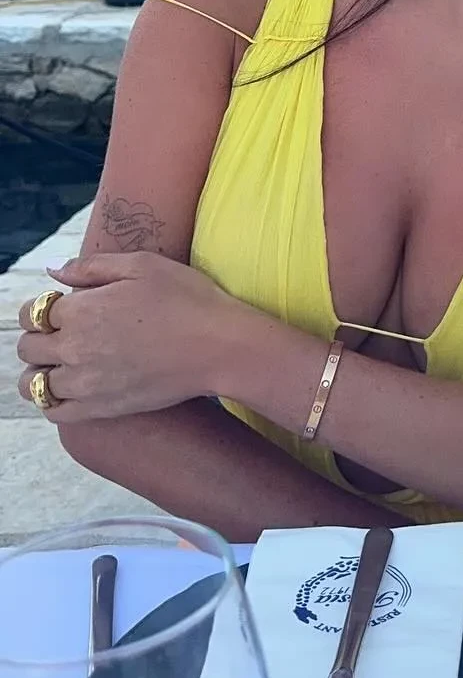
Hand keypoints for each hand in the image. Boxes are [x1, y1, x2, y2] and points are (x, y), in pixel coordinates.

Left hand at [15, 252, 245, 421]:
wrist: (220, 347)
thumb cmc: (188, 299)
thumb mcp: (143, 265)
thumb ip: (92, 266)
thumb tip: (53, 271)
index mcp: (81, 310)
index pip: (33, 313)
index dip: (43, 308)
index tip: (62, 308)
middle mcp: (75, 348)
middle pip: (28, 348)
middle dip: (39, 337)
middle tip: (64, 333)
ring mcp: (86, 383)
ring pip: (33, 384)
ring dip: (39, 371)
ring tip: (61, 364)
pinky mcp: (101, 408)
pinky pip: (55, 412)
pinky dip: (53, 401)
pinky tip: (69, 389)